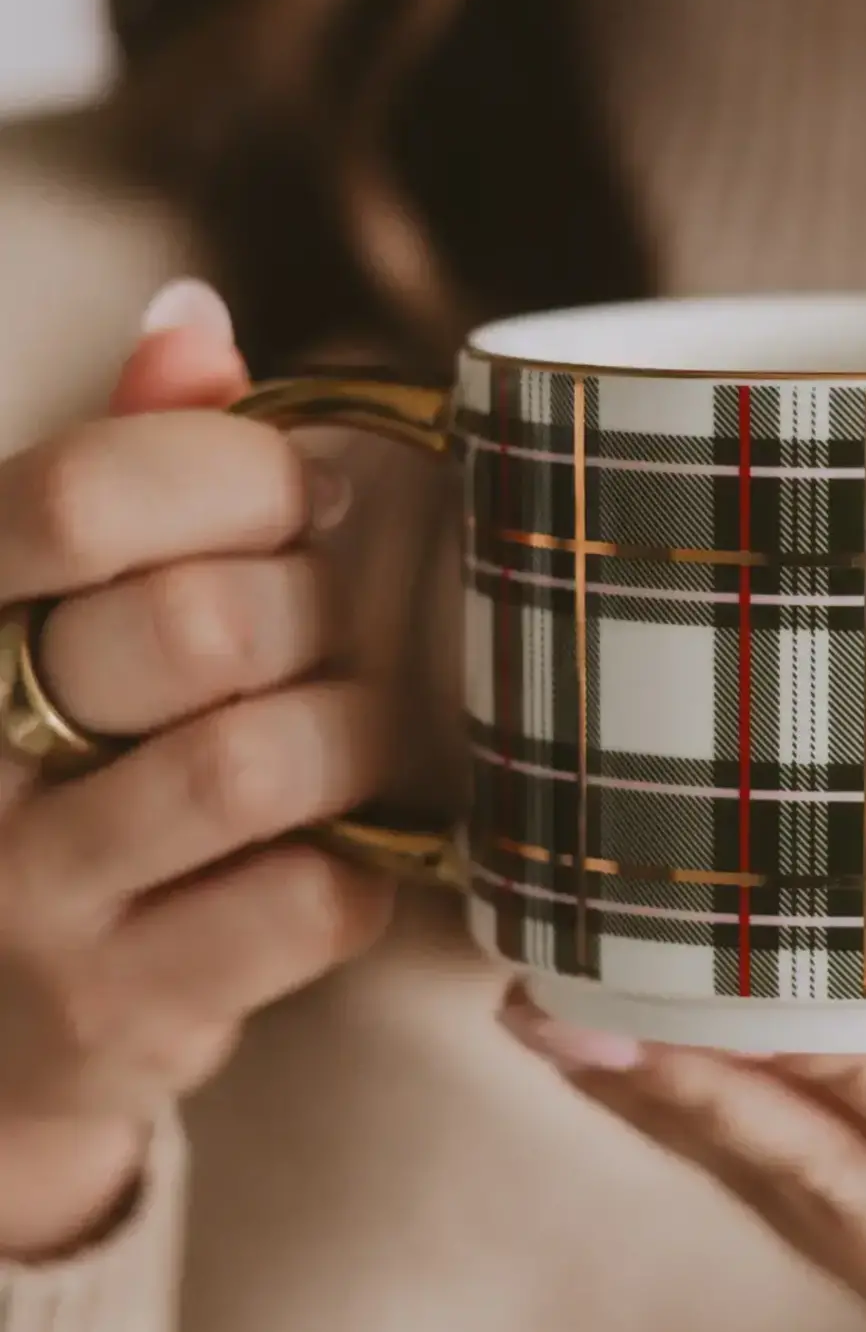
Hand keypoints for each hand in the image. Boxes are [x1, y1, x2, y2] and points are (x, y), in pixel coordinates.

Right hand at [0, 282, 393, 1260]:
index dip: (238, 473)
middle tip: (344, 631)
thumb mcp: (50, 615)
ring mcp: (23, 896)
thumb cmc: (49, 771)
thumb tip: (196, 318)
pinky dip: (366, 869)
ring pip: (255, 764)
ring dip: (354, 737)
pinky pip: (308, 903)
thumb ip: (118, 476)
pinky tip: (343, 854)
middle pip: (193, 624)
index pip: (77, 494)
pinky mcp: (113, 1013)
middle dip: (314, 614)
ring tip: (360, 735)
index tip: (307, 498)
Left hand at [501, 931, 865, 1331]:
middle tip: (559, 999)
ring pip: (783, 1197)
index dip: (841, 1045)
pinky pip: (789, 1202)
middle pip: (828, 1176)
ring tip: (549, 1010)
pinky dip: (704, 1125)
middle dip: (691, 1082)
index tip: (727, 966)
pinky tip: (627, 1058)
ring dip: (665, 1102)